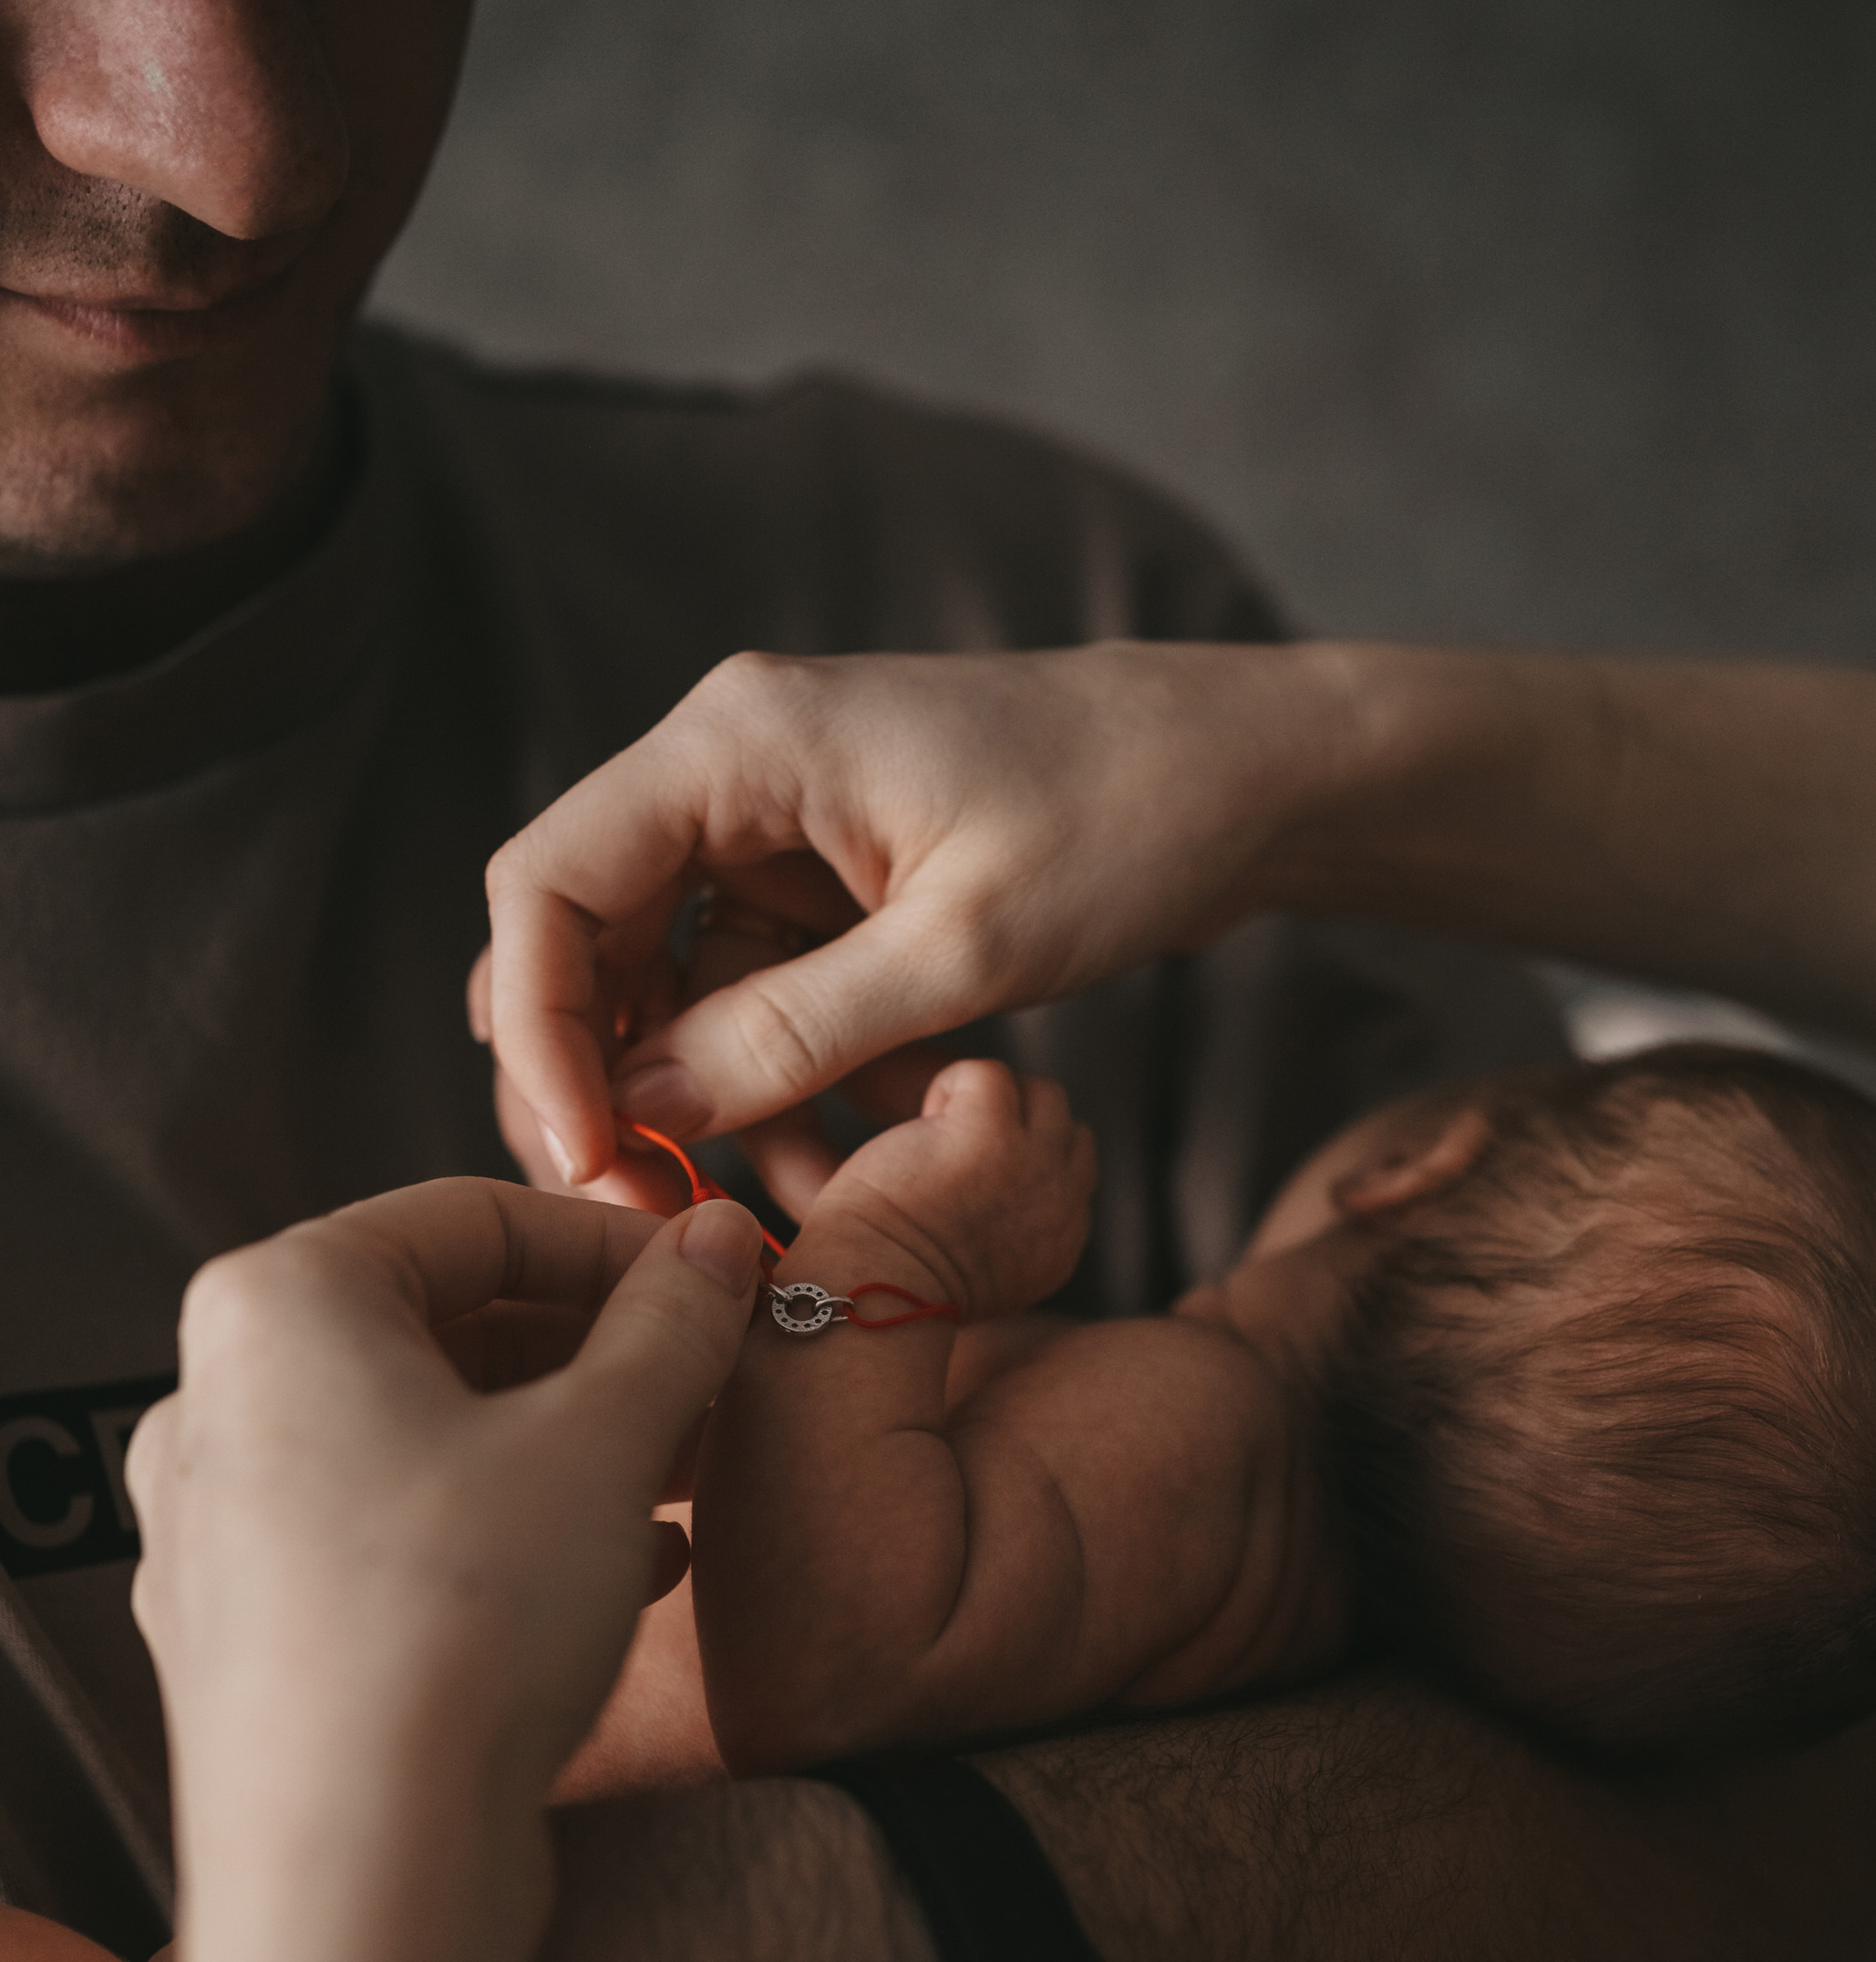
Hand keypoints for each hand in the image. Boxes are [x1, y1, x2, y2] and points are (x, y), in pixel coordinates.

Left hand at [127, 1177, 764, 1952]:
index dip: (617, 1244)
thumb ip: (669, 1325)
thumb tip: (713, 1244)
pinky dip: (505, 1536)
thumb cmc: (459, 1626)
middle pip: (438, 1329)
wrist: (363, 1869)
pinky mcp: (248, 1639)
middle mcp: (217, 1403)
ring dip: (563, 1452)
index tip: (715, 1283)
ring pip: (421, 1443)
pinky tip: (620, 1580)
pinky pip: (392, 1542)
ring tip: (682, 1492)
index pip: (470, 1217)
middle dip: (593, 1356)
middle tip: (709, 1389)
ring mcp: (218, 1529)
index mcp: (276, 1304)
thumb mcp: (605, 1443)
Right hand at [474, 642, 1334, 1188]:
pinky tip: (892, 1129)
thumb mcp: (965, 948)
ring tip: (824, 1199)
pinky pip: (769, 1005)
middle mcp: (732, 776)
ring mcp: (780, 835)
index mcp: (736, 744)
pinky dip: (807, 1081)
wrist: (1251, 778)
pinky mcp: (832, 890)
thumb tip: (640, 1112)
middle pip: (591, 948)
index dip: (539, 1030)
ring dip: (735, 1108)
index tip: (586, 1157)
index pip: (548, 884)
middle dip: (620, 1090)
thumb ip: (794, 1032)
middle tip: (663, 1217)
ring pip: (684, 999)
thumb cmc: (1128, 820)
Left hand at [800, 1059, 1096, 1321]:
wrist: (875, 1290)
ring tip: (939, 1130)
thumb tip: (995, 1197)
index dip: (1029, 1158)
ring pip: (1043, 1093)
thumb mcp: (990, 1280)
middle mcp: (1060, 1202)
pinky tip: (921, 1120)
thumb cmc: (899, 1285)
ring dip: (993, 1099)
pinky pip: (988, 1073)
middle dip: (1021, 1122)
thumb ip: (1014, 1239)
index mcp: (1060, 1243)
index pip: (1074, 1174)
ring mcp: (1031, 1163)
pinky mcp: (990, 1131)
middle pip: (1069, 1128)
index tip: (979, 1170)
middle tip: (960, 1142)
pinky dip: (951, 1083)